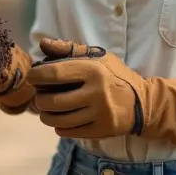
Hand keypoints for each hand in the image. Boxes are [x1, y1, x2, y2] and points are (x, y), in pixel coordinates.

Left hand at [27, 39, 175, 142]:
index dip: (37, 76)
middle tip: (39, 97)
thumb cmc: (114, 76)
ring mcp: (99, 114)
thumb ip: (69, 49)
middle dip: (39, 100)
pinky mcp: (101, 130)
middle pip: (52, 101)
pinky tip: (61, 120)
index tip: (33, 77)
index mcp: (94, 70)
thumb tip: (43, 43)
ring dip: (46, 116)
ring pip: (58, 120)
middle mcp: (96, 92)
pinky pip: (68, 132)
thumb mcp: (98, 57)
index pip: (54, 74)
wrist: (142, 103)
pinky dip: (59, 127)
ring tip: (46, 110)